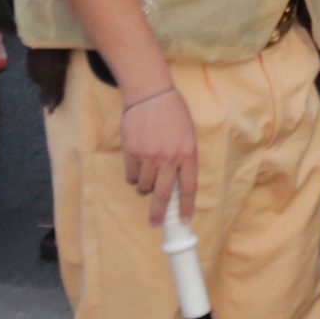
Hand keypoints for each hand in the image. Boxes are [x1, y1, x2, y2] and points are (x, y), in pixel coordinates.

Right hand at [119, 80, 198, 222]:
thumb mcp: (188, 136)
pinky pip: (131, 176)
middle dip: (159, 213)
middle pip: (163, 195)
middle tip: (155, 223)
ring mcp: (148, 156)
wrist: (150, 94)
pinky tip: (137, 166)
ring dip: (145, 189)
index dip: (187, 207)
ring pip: (144, 187)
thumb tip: (177, 185)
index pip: (188, 188)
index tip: (185, 220)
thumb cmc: (173, 114)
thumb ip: (184, 159)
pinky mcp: (131, 153)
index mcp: (188, 154)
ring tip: (147, 178)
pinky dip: (133, 177)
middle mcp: (168, 158)